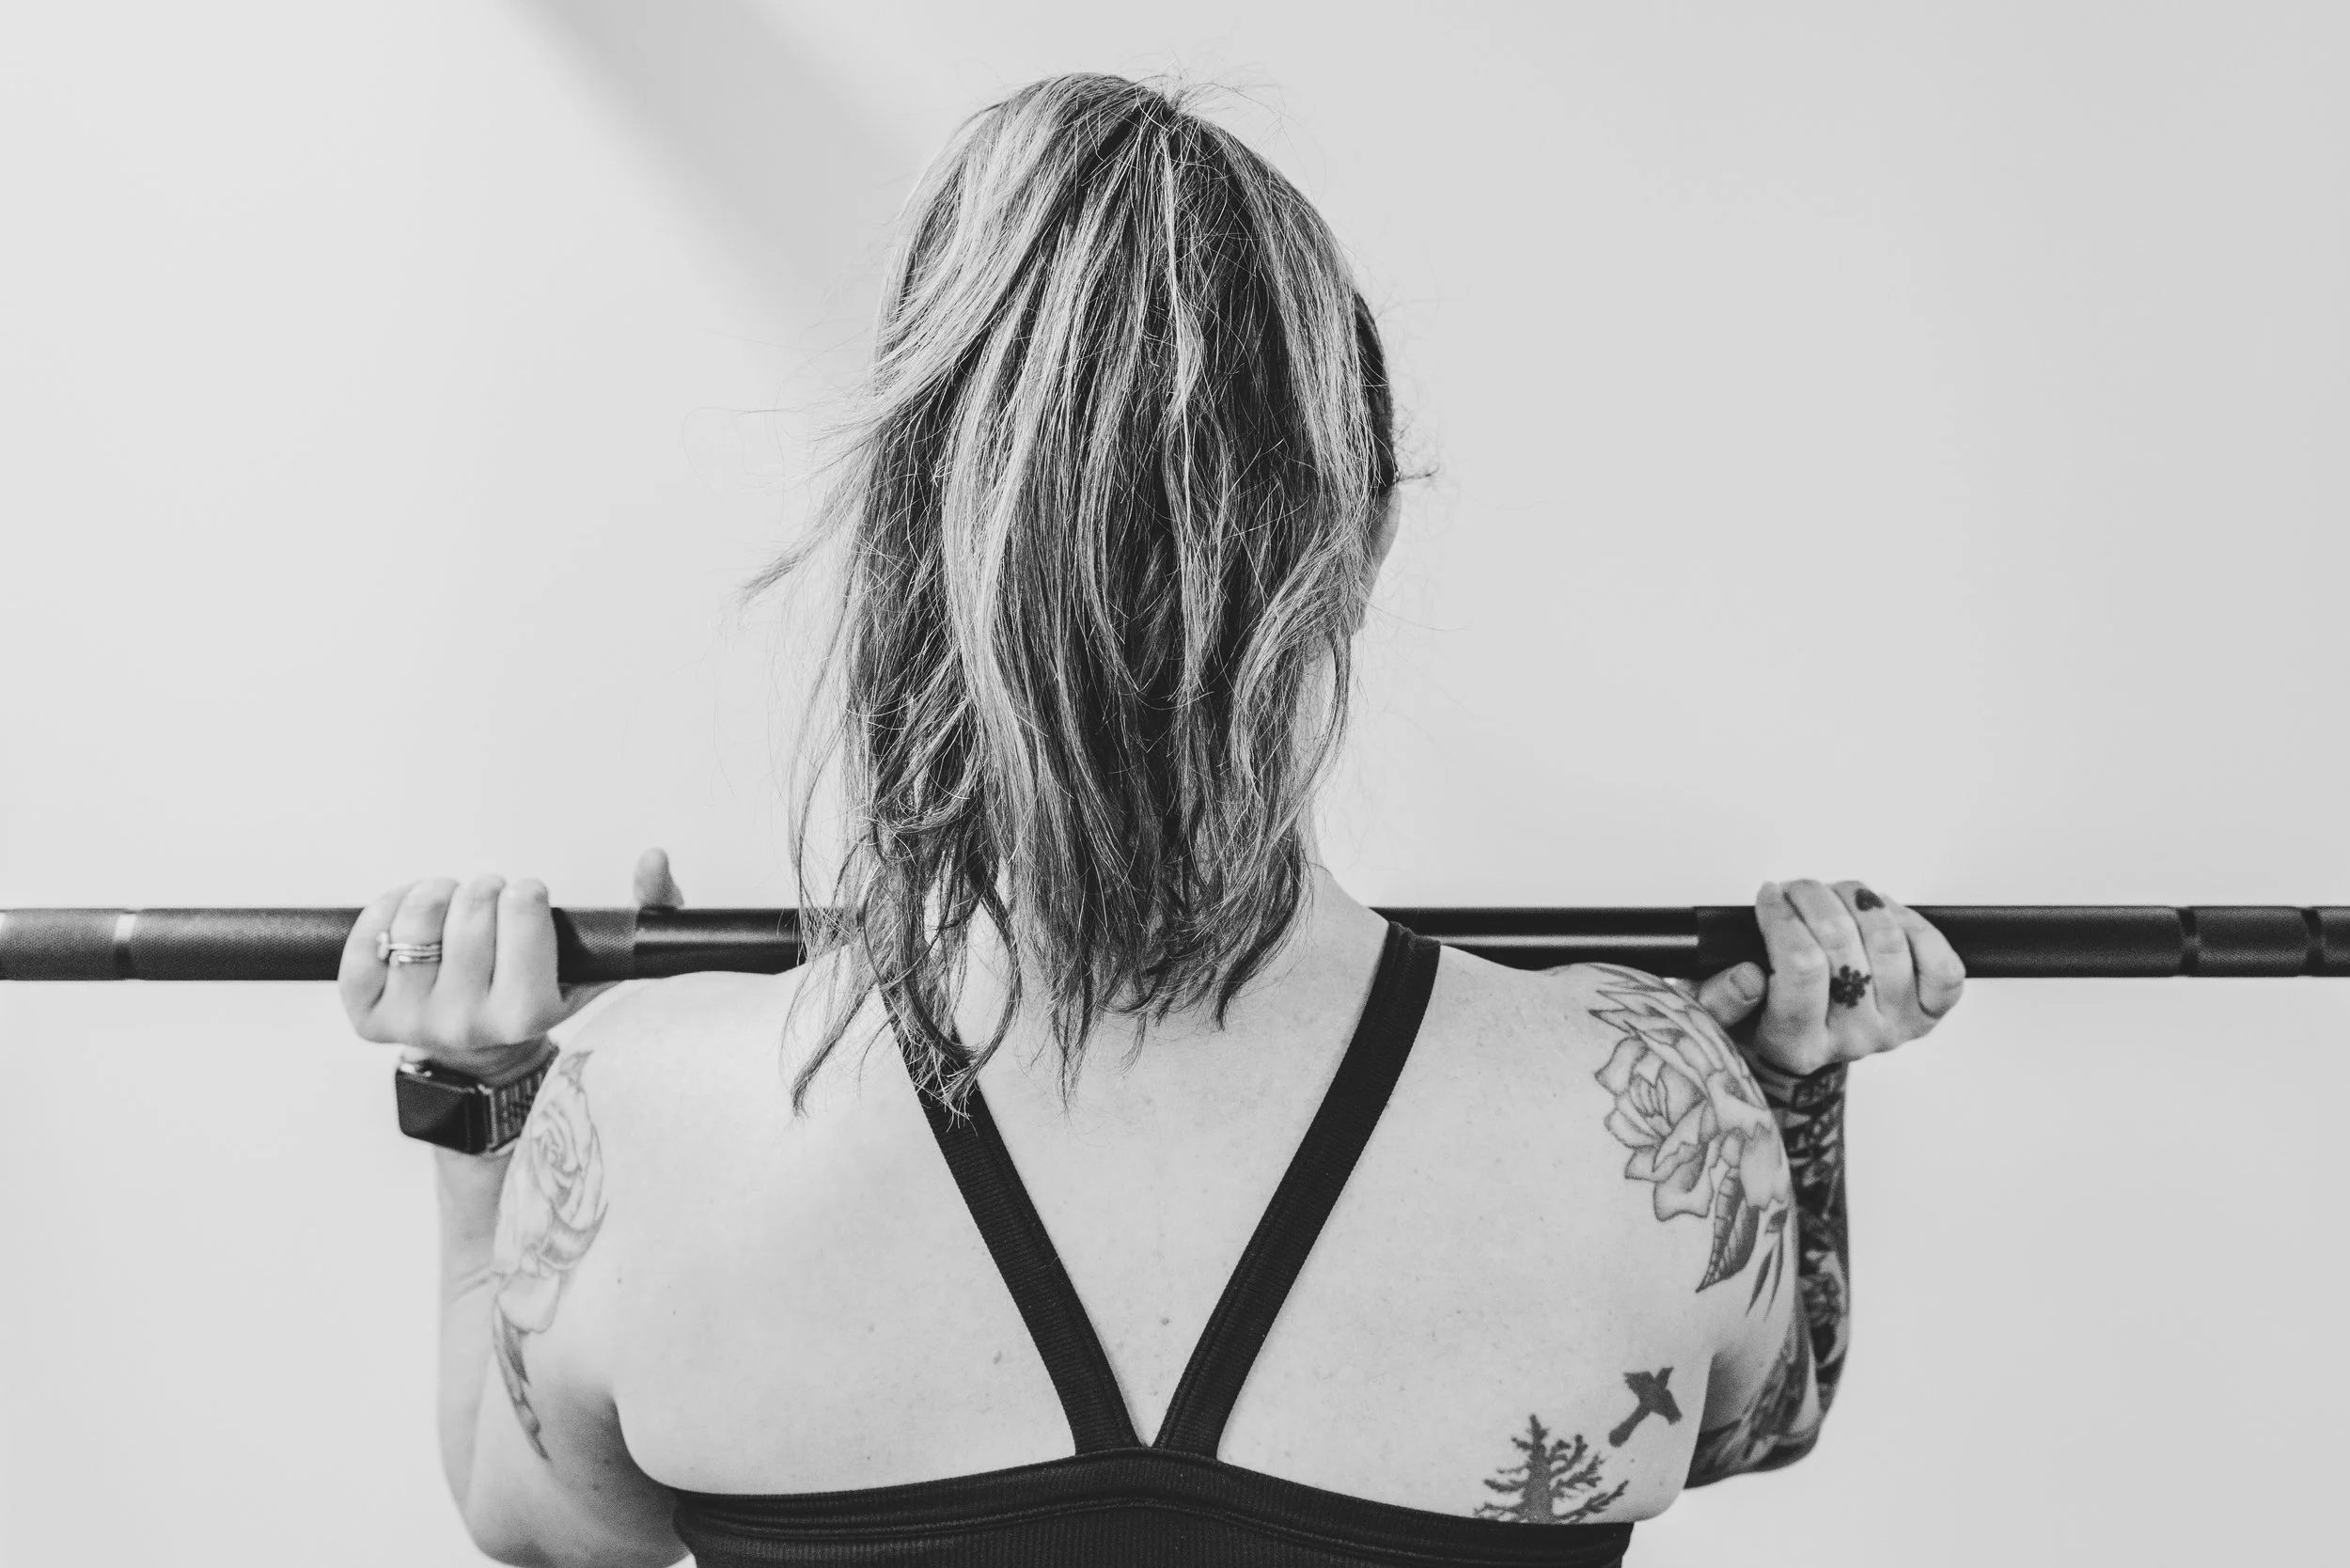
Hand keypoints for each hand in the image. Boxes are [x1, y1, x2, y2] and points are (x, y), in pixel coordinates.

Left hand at [339, 847, 684, 1080]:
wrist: (478, 1056)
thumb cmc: (533, 997)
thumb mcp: (598, 963)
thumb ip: (645, 911)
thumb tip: (654, 860)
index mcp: (528, 1012)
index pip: (523, 910)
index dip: (525, 894)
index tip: (526, 903)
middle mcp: (469, 1023)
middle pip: (470, 906)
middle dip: (482, 891)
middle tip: (488, 905)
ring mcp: (415, 1021)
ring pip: (416, 919)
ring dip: (434, 894)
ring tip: (449, 906)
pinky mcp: (369, 1016)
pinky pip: (364, 944)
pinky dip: (382, 913)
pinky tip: (407, 918)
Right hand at [1692, 879, 1963, 1078]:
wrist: (1805, 1041)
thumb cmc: (1760, 1017)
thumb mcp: (1716, 1012)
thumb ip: (1717, 996)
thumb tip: (1749, 973)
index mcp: (1796, 1045)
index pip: (1801, 971)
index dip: (1783, 918)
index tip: (1769, 895)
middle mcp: (1852, 1041)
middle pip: (1844, 949)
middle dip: (1814, 898)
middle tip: (1797, 887)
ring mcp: (1895, 1027)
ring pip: (1889, 945)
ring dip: (1859, 901)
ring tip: (1835, 894)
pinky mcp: (1926, 1012)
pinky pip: (1942, 966)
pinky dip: (1916, 928)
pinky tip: (1884, 916)